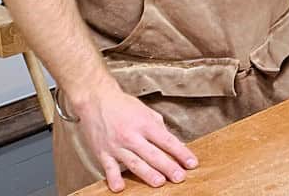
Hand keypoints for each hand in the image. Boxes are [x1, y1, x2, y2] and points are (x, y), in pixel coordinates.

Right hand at [70, 81, 197, 191]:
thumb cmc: (123, 105)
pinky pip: (109, 168)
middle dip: (168, 166)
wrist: (96, 100)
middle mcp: (131, 135)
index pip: (168, 140)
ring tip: (159, 182)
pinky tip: (120, 188)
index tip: (192, 163)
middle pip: (153, 154)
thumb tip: (174, 144)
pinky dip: (114, 178)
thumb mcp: (147, 111)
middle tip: (180, 177)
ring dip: (147, 174)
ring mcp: (116, 145)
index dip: (181, 153)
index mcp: (145, 124)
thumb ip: (160, 128)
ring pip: (134, 163)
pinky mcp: (103, 152)